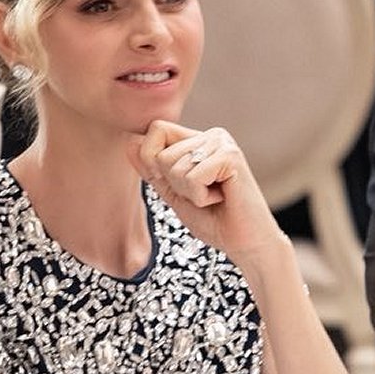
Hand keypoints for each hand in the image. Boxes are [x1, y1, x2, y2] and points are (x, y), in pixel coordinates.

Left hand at [127, 119, 284, 266]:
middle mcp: (212, 136)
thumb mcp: (173, 193)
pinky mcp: (232, 156)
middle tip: (204, 195)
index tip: (177, 185)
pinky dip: (201, 197)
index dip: (152, 160)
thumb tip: (129, 141)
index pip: (155, 130)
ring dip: (189, 193)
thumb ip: (152, 169)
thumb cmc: (213, 220)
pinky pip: (193, 177)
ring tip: (214, 197)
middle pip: (161, 153)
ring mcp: (223, 143)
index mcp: (198, 140)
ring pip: (174, 166)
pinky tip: (222, 198)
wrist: (246, 243)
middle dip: (175, 184)